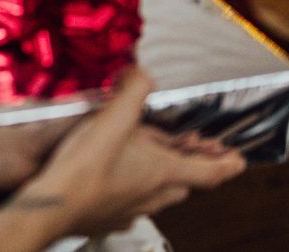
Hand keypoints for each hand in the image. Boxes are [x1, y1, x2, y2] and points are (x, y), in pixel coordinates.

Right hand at [0, 69, 246, 250]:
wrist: (49, 204)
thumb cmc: (83, 167)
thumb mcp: (113, 116)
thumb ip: (133, 89)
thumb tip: (142, 71)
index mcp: (162, 173)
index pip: (208, 172)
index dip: (226, 165)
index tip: (239, 161)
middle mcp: (152, 196)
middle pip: (183, 184)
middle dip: (190, 167)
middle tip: (191, 151)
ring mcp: (129, 211)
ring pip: (157, 195)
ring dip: (160, 178)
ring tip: (152, 161)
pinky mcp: (106, 218)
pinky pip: (130, 204)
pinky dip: (131, 189)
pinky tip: (115, 179)